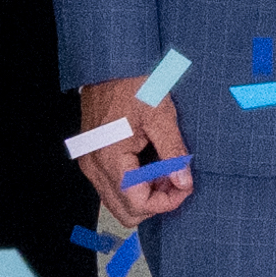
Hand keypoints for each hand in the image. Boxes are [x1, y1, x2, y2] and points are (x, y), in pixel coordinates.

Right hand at [69, 78, 190, 223]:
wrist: (110, 64)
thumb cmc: (133, 83)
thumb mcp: (161, 114)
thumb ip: (173, 152)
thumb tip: (184, 182)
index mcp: (109, 157)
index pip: (138, 203)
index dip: (166, 202)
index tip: (185, 186)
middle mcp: (94, 167)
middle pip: (125, 213)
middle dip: (155, 203)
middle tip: (176, 180)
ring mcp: (90, 164)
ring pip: (118, 203)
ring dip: (145, 195)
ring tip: (166, 171)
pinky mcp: (93, 159)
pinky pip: (113, 188)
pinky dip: (134, 186)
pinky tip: (151, 165)